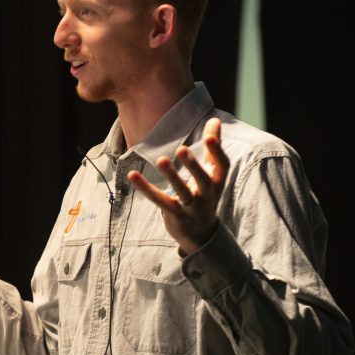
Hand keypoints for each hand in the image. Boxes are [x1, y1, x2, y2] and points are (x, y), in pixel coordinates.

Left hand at [126, 118, 229, 254]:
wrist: (201, 234)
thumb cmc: (205, 195)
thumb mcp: (212, 173)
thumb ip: (212, 147)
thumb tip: (215, 120)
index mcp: (217, 181)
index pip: (222, 165)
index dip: (217, 151)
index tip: (210, 136)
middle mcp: (207, 194)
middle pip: (203, 179)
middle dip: (193, 165)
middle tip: (182, 149)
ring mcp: (192, 207)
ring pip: (182, 191)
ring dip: (172, 176)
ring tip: (161, 160)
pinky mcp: (175, 215)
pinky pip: (160, 200)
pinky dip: (146, 188)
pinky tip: (133, 175)